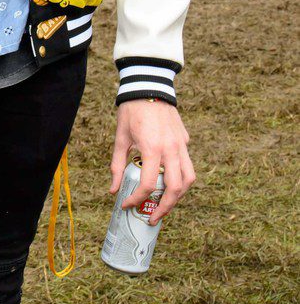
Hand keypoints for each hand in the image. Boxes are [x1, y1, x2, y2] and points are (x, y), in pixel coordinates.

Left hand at [110, 100, 194, 223]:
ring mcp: (181, 145)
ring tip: (165, 205)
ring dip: (178, 196)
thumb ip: (117, 166)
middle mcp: (171, 149)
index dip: (137, 200)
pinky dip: (181, 179)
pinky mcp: (185, 140)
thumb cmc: (131, 111)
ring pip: (189, 179)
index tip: (127, 205)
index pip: (148, 184)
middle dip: (164, 208)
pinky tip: (168, 184)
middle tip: (152, 218)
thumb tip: (114, 190)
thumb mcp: (120, 138)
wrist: (149, 86)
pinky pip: (188, 165)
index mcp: (152, 148)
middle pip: (175, 188)